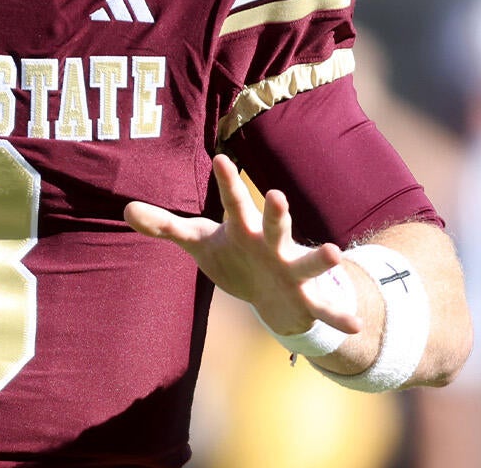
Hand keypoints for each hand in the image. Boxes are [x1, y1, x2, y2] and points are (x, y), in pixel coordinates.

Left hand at [125, 154, 362, 336]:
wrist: (271, 292)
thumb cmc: (234, 256)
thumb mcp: (198, 241)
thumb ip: (165, 225)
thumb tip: (125, 209)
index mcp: (244, 228)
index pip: (233, 202)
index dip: (228, 181)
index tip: (221, 158)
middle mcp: (271, 244)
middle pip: (273, 225)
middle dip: (275, 212)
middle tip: (275, 195)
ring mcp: (291, 269)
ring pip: (307, 262)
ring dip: (320, 258)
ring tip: (336, 252)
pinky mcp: (306, 297)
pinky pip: (324, 308)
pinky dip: (339, 314)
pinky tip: (355, 323)